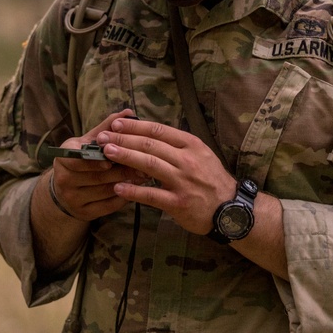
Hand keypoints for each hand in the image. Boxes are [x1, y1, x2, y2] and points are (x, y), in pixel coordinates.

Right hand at [48, 109, 145, 220]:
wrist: (67, 188)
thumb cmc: (84, 159)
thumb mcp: (90, 141)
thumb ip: (108, 127)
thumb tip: (129, 112)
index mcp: (64, 157)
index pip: (77, 159)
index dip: (96, 160)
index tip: (113, 159)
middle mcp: (63, 179)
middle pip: (97, 176)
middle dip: (122, 170)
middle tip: (145, 165)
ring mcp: (72, 198)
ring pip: (105, 191)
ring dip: (127, 183)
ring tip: (145, 175)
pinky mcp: (83, 213)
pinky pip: (108, 206)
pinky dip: (124, 197)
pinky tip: (136, 189)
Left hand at [97, 118, 235, 235]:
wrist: (230, 208)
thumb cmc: (212, 180)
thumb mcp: (201, 154)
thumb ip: (178, 145)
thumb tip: (150, 134)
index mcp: (192, 145)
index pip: (159, 131)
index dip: (135, 126)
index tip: (116, 124)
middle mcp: (187, 160)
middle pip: (150, 145)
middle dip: (123, 139)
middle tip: (102, 138)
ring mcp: (183, 181)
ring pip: (149, 165)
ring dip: (125, 157)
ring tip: (106, 153)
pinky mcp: (178, 202)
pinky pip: (151, 194)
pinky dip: (133, 190)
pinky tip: (118, 187)